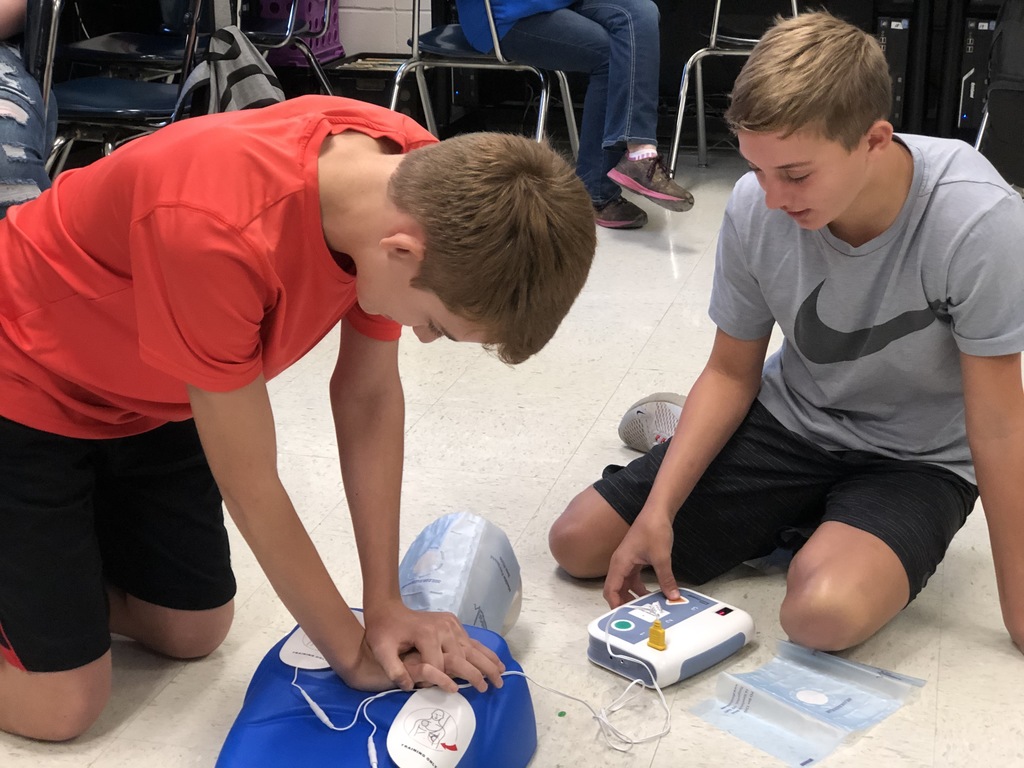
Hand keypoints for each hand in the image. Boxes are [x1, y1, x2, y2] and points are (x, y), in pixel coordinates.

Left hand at [362, 599, 504, 691]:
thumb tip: (409, 687)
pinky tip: (493, 659)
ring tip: (502, 674)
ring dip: (488, 660)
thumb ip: (394, 669)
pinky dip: (483, 651)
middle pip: (464, 655)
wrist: (388, 609)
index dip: (443, 681)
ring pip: (472, 646)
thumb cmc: (383, 632)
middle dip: (480, 672)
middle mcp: (443, 628)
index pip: (440, 665)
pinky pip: (470, 639)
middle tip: (494, 687)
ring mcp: (449, 624)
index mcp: (427, 635)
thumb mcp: (382, 650)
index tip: (451, 692)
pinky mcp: (452, 622)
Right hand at [603, 507, 679, 607]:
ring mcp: (626, 562)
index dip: (615, 605)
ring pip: (625, 585)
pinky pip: (633, 579)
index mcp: (620, 563)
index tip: (624, 618)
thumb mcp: (661, 557)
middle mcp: (620, 564)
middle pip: (616, 590)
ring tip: (646, 608)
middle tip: (637, 617)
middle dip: (624, 604)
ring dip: (633, 597)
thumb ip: (666, 579)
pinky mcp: (634, 560)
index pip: (610, 590)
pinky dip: (640, 588)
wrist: (657, 511)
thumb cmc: (653, 529)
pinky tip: (652, 594)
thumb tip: (672, 596)